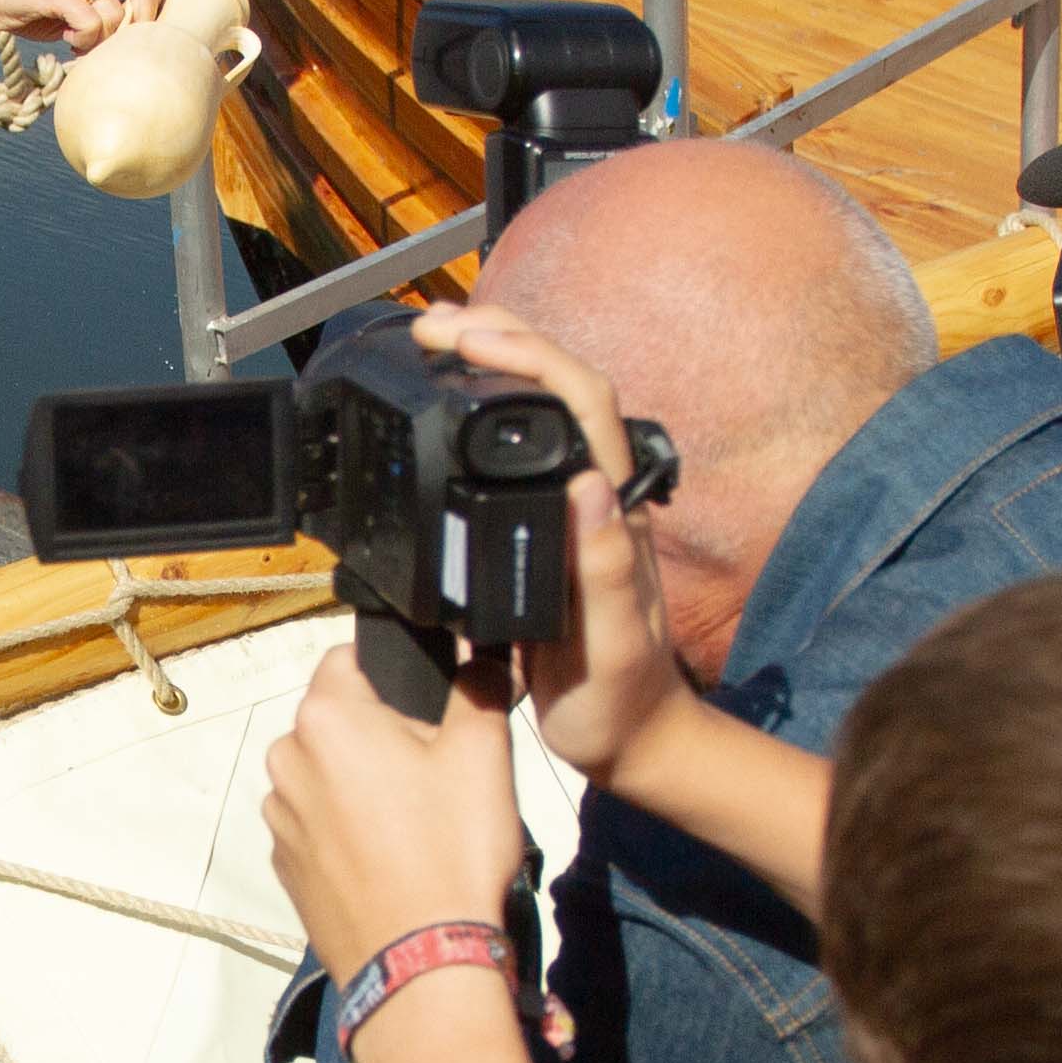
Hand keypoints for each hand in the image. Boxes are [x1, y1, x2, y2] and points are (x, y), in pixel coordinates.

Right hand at [0, 0, 165, 44]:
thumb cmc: (25, 3)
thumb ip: (101, 4)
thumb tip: (135, 36)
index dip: (153, 3)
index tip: (134, 28)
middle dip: (142, 20)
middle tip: (118, 40)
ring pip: (116, 10)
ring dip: (103, 37)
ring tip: (81, 41)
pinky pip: (90, 21)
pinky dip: (84, 40)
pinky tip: (67, 40)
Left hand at [265, 641, 531, 983]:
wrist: (420, 962)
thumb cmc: (450, 852)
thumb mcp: (484, 750)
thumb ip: (479, 683)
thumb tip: (480, 657)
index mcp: (325, 717)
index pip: (348, 657)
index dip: (393, 672)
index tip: (429, 708)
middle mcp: (286, 760)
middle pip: (338, 721)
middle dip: (381, 734)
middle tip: (435, 775)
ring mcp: (279, 818)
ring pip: (327, 775)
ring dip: (362, 785)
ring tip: (416, 826)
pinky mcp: (286, 866)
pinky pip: (318, 826)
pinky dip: (348, 832)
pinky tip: (391, 860)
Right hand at [407, 302, 693, 789]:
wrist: (627, 737)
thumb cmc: (621, 700)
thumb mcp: (612, 646)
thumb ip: (605, 570)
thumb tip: (592, 487)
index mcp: (612, 511)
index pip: (583, 403)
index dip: (529, 359)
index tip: (468, 343)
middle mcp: (596, 497)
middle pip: (559, 387)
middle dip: (501, 340)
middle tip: (434, 325)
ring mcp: (571, 510)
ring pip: (537, 411)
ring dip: (489, 364)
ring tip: (434, 342)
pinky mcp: (546, 530)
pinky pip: (515, 450)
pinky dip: (479, 412)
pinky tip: (446, 408)